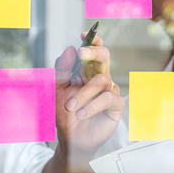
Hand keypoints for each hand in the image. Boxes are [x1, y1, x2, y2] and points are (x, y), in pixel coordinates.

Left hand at [54, 34, 124, 164]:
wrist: (71, 138)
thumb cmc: (65, 113)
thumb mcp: (57, 89)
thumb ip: (61, 69)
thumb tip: (70, 49)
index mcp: (86, 72)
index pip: (93, 52)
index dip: (92, 41)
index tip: (84, 33)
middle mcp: (100, 78)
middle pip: (104, 57)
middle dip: (94, 52)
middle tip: (82, 52)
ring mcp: (109, 91)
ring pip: (101, 81)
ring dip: (83, 94)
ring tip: (70, 107)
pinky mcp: (116, 106)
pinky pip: (108, 98)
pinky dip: (92, 105)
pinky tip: (81, 114)